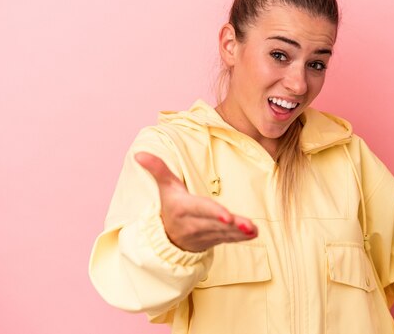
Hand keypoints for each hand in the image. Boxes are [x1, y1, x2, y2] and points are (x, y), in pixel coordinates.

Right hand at [134, 152, 257, 251]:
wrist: (169, 237)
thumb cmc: (171, 206)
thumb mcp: (165, 187)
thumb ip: (157, 169)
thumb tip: (140, 153)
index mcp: (184, 208)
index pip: (201, 209)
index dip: (214, 212)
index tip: (228, 216)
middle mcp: (195, 224)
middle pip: (216, 224)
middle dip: (232, 225)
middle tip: (248, 225)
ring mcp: (206, 234)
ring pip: (224, 233)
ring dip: (240, 232)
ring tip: (253, 229)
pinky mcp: (215, 240)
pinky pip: (229, 239)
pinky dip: (241, 238)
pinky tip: (253, 233)